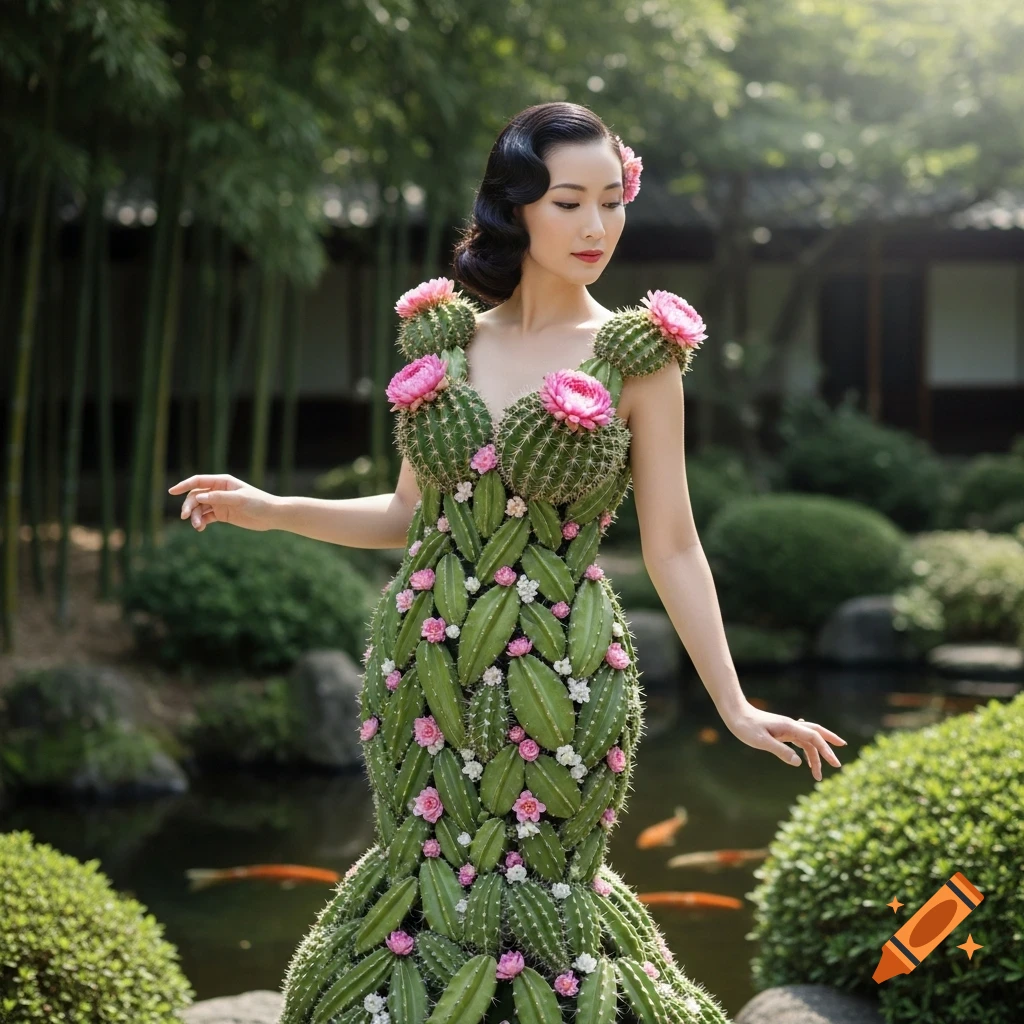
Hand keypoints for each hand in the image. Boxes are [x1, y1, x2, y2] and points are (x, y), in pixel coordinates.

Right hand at [167, 474, 281, 532]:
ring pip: (200, 508)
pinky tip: (200, 528)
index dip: (184, 485)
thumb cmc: (258, 502)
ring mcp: (219, 503)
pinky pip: (206, 517)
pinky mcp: (222, 515)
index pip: (198, 481)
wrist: (272, 515)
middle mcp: (219, 491)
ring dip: (195, 516)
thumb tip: (199, 497)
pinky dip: (201, 522)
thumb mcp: (239, 499)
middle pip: (196, 496)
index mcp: (222, 481)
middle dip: (189, 506)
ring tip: (197, 526)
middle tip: (186, 516)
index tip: (171, 492)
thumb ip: (219, 498)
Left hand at [721, 701, 845, 781]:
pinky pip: (799, 740)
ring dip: (815, 754)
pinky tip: (806, 759)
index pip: (814, 738)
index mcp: (789, 727)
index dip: (825, 750)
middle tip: (838, 762)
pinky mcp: (780, 731)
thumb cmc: (746, 727)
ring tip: (818, 772)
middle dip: (829, 747)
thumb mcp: (761, 741)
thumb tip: (799, 762)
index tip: (834, 764)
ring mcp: (786, 728)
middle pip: (816, 734)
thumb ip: (780, 751)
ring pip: (807, 739)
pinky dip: (806, 749)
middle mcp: (791, 726)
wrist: (735, 713)